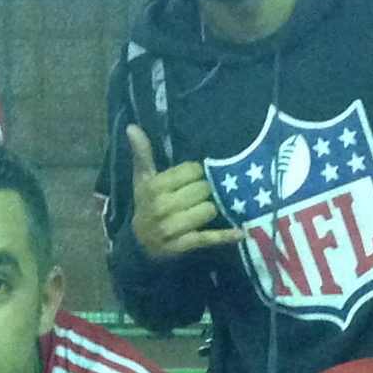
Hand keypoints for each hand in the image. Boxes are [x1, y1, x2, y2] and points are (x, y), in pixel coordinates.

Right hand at [122, 125, 245, 260]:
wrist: (139, 242)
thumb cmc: (145, 204)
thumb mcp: (142, 179)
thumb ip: (142, 153)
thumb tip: (132, 127)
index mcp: (154, 187)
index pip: (192, 170)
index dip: (196, 173)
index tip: (192, 178)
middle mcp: (162, 206)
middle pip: (203, 189)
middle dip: (205, 191)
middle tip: (200, 194)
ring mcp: (173, 228)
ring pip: (209, 210)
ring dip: (211, 209)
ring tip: (204, 209)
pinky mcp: (184, 245)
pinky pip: (208, 238)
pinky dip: (225, 236)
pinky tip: (239, 233)